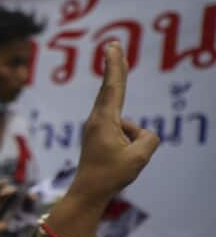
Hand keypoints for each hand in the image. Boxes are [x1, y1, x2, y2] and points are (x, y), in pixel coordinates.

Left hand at [68, 43, 158, 205]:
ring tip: (119, 161)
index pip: (113, 87)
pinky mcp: (99, 136)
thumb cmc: (111, 175)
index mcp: (104, 121)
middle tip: (113, 44)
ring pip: (127, 124)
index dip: (115, 65)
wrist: (88, 192)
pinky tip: (120, 161)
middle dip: (115, 68)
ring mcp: (97, 128)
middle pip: (112, 90)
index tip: (112, 47)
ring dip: (133, 141)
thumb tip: (142, 132)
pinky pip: (123, 133)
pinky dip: (131, 144)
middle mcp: (97, 120)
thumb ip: (149, 138)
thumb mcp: (140, 157)